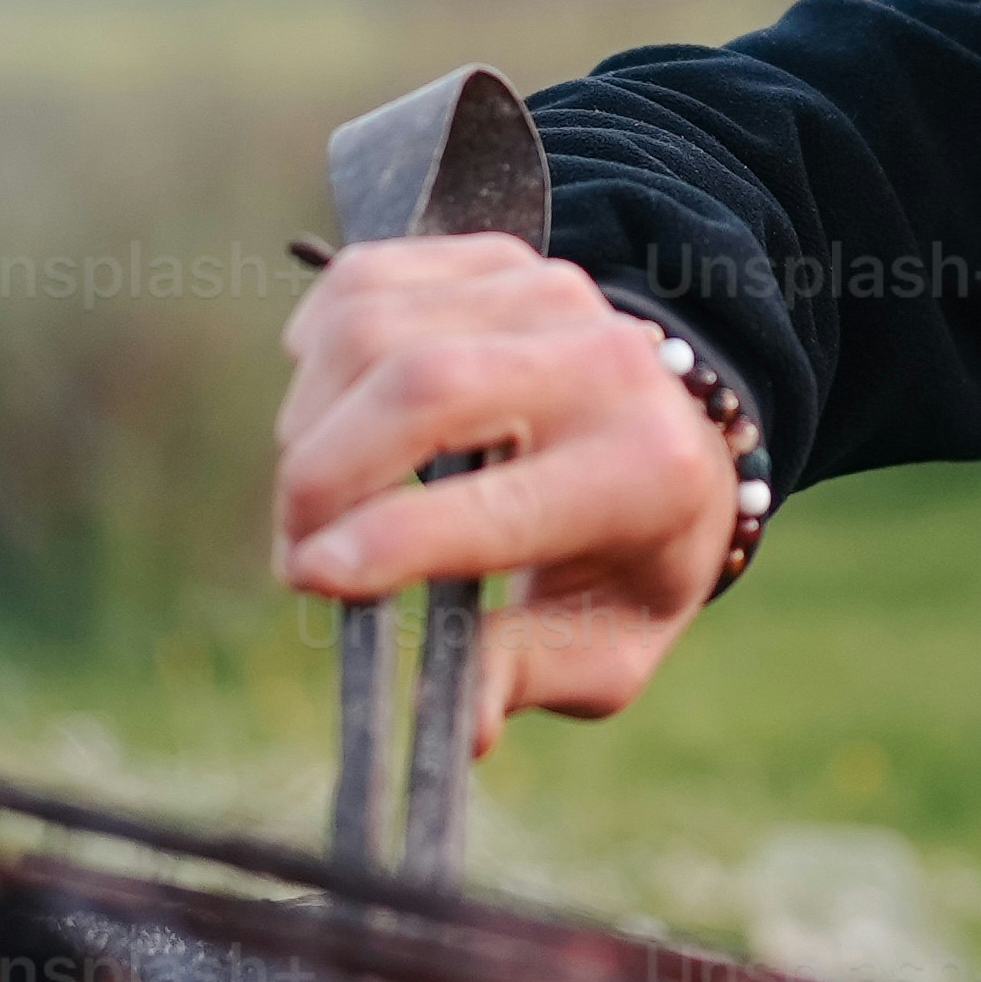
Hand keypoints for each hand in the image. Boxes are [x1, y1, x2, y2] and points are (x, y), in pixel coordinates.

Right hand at [270, 234, 745, 748]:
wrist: (685, 423)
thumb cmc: (631, 553)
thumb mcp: (613, 642)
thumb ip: (530, 676)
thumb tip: (464, 726)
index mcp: (643, 472)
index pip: (497, 504)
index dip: (386, 541)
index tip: (307, 577)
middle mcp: (605, 363)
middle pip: (421, 388)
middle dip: (322, 475)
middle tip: (295, 548)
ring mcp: (548, 293)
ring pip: (373, 330)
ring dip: (308, 420)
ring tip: (313, 491)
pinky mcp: (495, 255)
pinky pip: (361, 282)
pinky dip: (316, 351)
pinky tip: (331, 409)